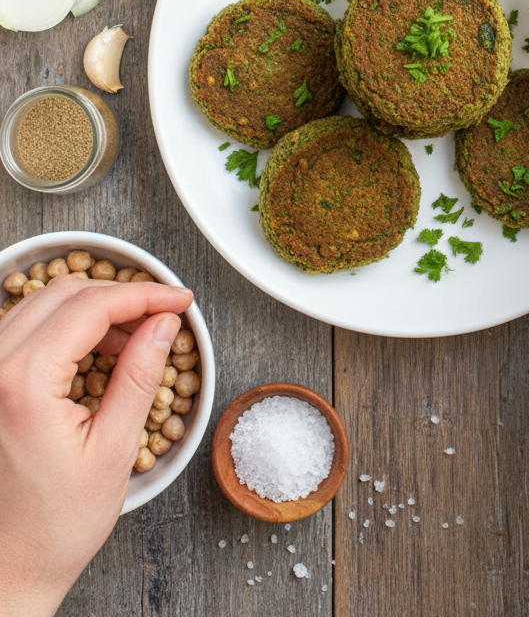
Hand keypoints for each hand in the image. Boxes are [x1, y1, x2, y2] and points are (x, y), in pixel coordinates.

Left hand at [0, 274, 192, 616]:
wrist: (10, 566)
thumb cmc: (55, 525)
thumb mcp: (114, 448)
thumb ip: (139, 376)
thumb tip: (164, 324)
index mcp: (24, 383)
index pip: (92, 307)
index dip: (145, 295)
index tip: (180, 302)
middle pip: (67, 294)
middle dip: (122, 295)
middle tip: (164, 316)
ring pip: (44, 303)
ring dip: (94, 307)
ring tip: (137, 334)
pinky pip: (27, 327)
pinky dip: (68, 324)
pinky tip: (99, 346)